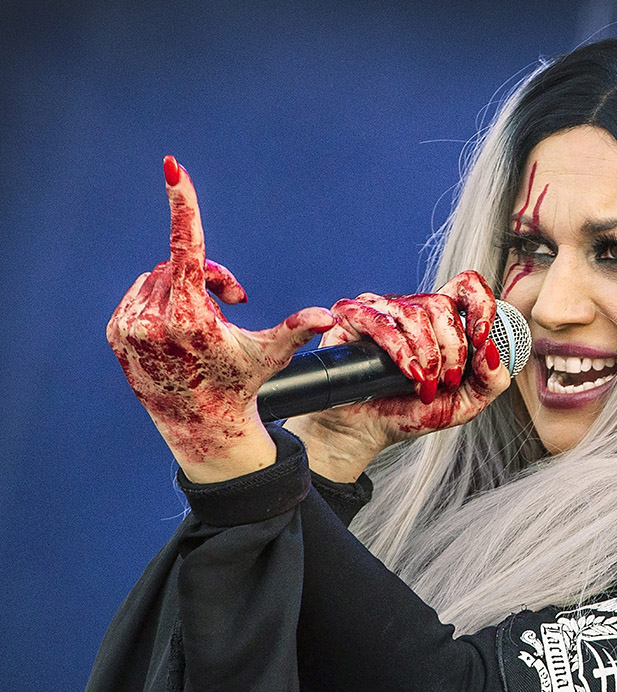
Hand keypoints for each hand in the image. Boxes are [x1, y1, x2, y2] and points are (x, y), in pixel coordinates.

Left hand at [106, 156, 335, 481]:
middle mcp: (154, 320)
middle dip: (208, 276)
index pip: (188, 248)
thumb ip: (297, 328)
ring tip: (204, 321)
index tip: (173, 167)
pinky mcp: (116, 333)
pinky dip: (159, 301)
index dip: (184, 205)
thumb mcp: (270, 354)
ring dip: (184, 288)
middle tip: (233, 301)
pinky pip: (139, 294)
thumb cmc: (241, 385)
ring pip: (158, 278)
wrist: (201, 427)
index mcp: (191, 318)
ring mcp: (130, 327)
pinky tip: (176, 332)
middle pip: (180, 264)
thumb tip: (329, 318)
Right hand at [285, 271, 510, 482]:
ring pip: (415, 314)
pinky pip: (381, 322)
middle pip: (442, 304)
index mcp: (440, 320)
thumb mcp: (465, 404)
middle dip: (452, 349)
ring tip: (425, 386)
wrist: (366, 431)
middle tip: (447, 382)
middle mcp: (411, 309)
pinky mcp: (352, 318)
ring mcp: (380, 309)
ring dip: (428, 355)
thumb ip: (491, 380)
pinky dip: (401, 352)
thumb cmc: (412, 411)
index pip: (467, 286)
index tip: (480, 338)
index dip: (480, 306)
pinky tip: (409, 374)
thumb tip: (492, 350)